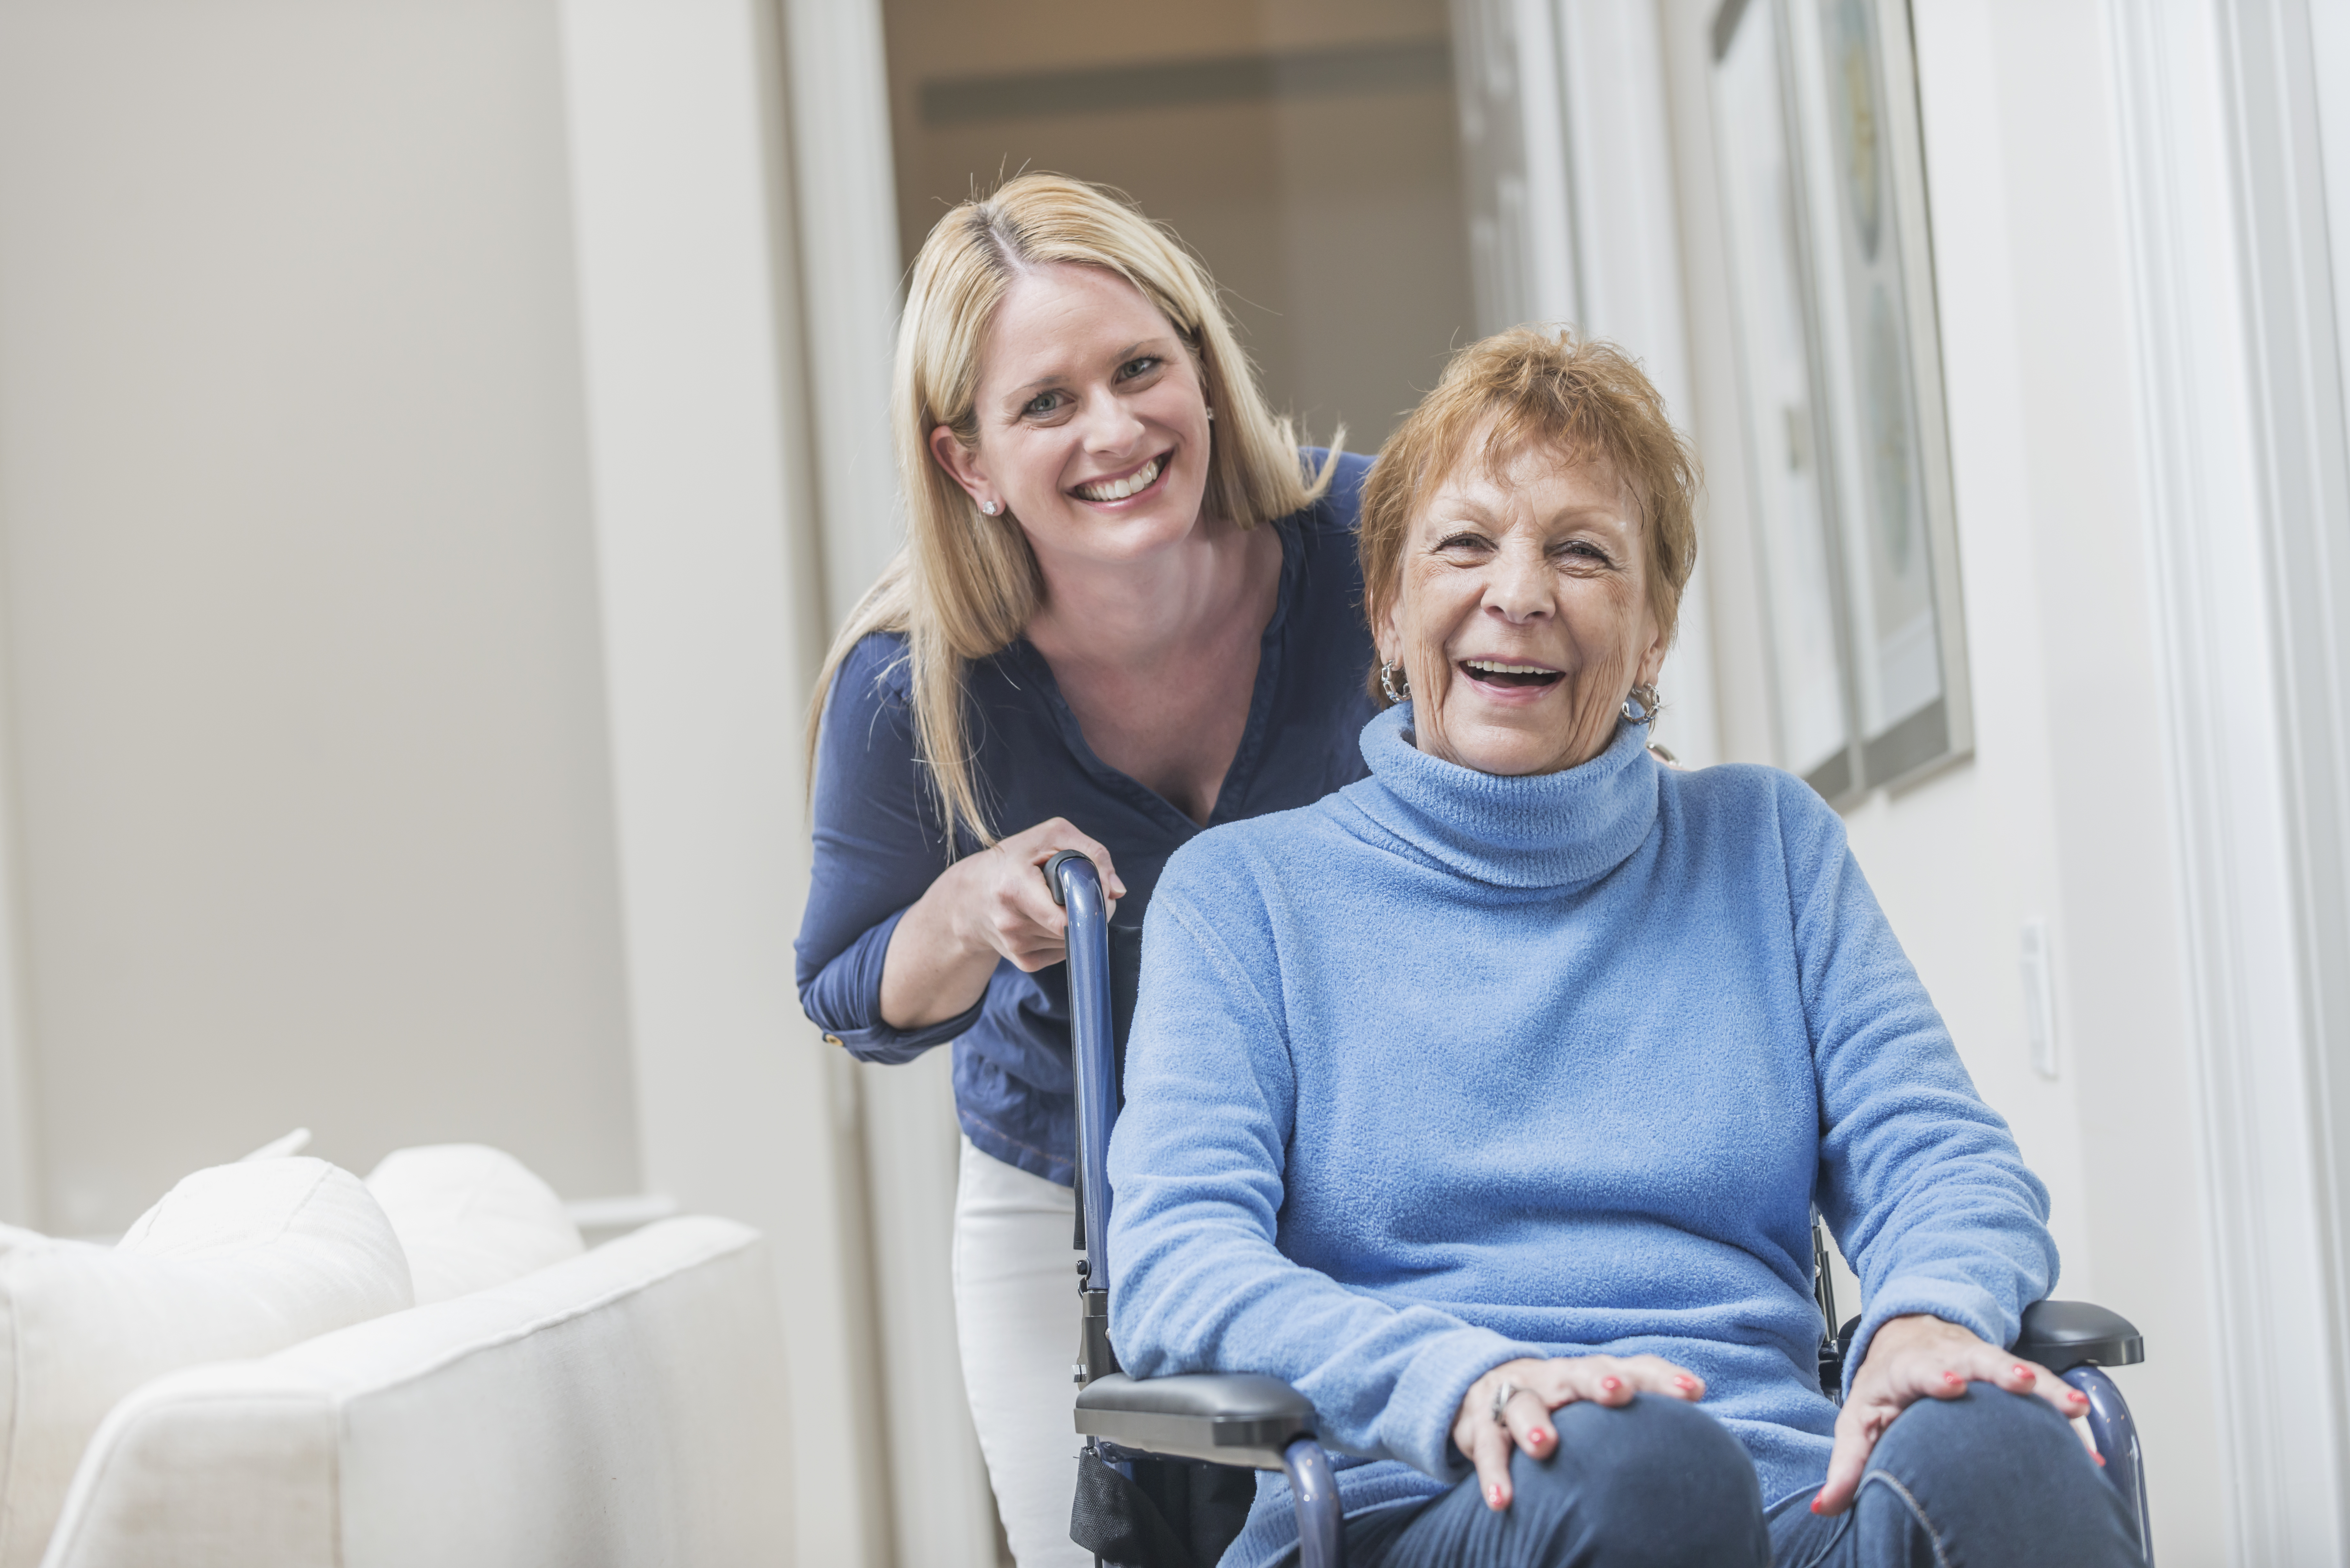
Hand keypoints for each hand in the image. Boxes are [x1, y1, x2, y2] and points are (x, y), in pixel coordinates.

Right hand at [944, 818, 1125, 970]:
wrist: (970, 896)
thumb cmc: (1014, 859)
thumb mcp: (1049, 836)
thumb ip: (1091, 853)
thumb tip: (1117, 891)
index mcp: (1013, 889)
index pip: (1064, 918)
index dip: (1091, 908)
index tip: (1098, 895)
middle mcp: (1011, 923)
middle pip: (1074, 929)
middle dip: (1088, 912)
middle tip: (1080, 893)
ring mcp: (1016, 947)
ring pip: (1072, 943)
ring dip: (1076, 925)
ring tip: (1057, 903)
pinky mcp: (1023, 963)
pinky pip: (1063, 954)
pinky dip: (1065, 938)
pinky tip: (1049, 920)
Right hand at [1452, 1355, 1705, 1511]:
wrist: (1478, 1386)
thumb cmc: (1556, 1399)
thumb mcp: (1590, 1396)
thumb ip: (1638, 1395)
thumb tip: (1700, 1397)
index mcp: (1587, 1375)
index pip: (1629, 1368)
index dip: (1660, 1378)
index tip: (1693, 1392)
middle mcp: (1554, 1380)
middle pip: (1577, 1374)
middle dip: (1597, 1381)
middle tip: (1615, 1392)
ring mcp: (1516, 1399)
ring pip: (1524, 1405)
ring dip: (1534, 1424)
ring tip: (1546, 1446)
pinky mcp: (1480, 1424)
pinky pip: (1487, 1447)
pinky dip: (1493, 1472)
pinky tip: (1501, 1498)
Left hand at [1812, 1313, 2092, 1514]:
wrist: (1907, 1337)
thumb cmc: (1883, 1387)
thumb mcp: (1857, 1422)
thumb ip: (1846, 1465)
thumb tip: (1825, 1506)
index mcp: (1906, 1369)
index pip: (1919, 1369)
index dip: (1933, 1375)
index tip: (1950, 1384)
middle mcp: (1948, 1358)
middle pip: (1976, 1358)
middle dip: (2001, 1370)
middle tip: (2024, 1384)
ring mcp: (1982, 1360)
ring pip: (2016, 1367)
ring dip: (2046, 1387)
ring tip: (2075, 1408)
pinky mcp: (2008, 1371)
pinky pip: (2039, 1385)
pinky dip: (2062, 1404)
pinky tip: (2085, 1429)